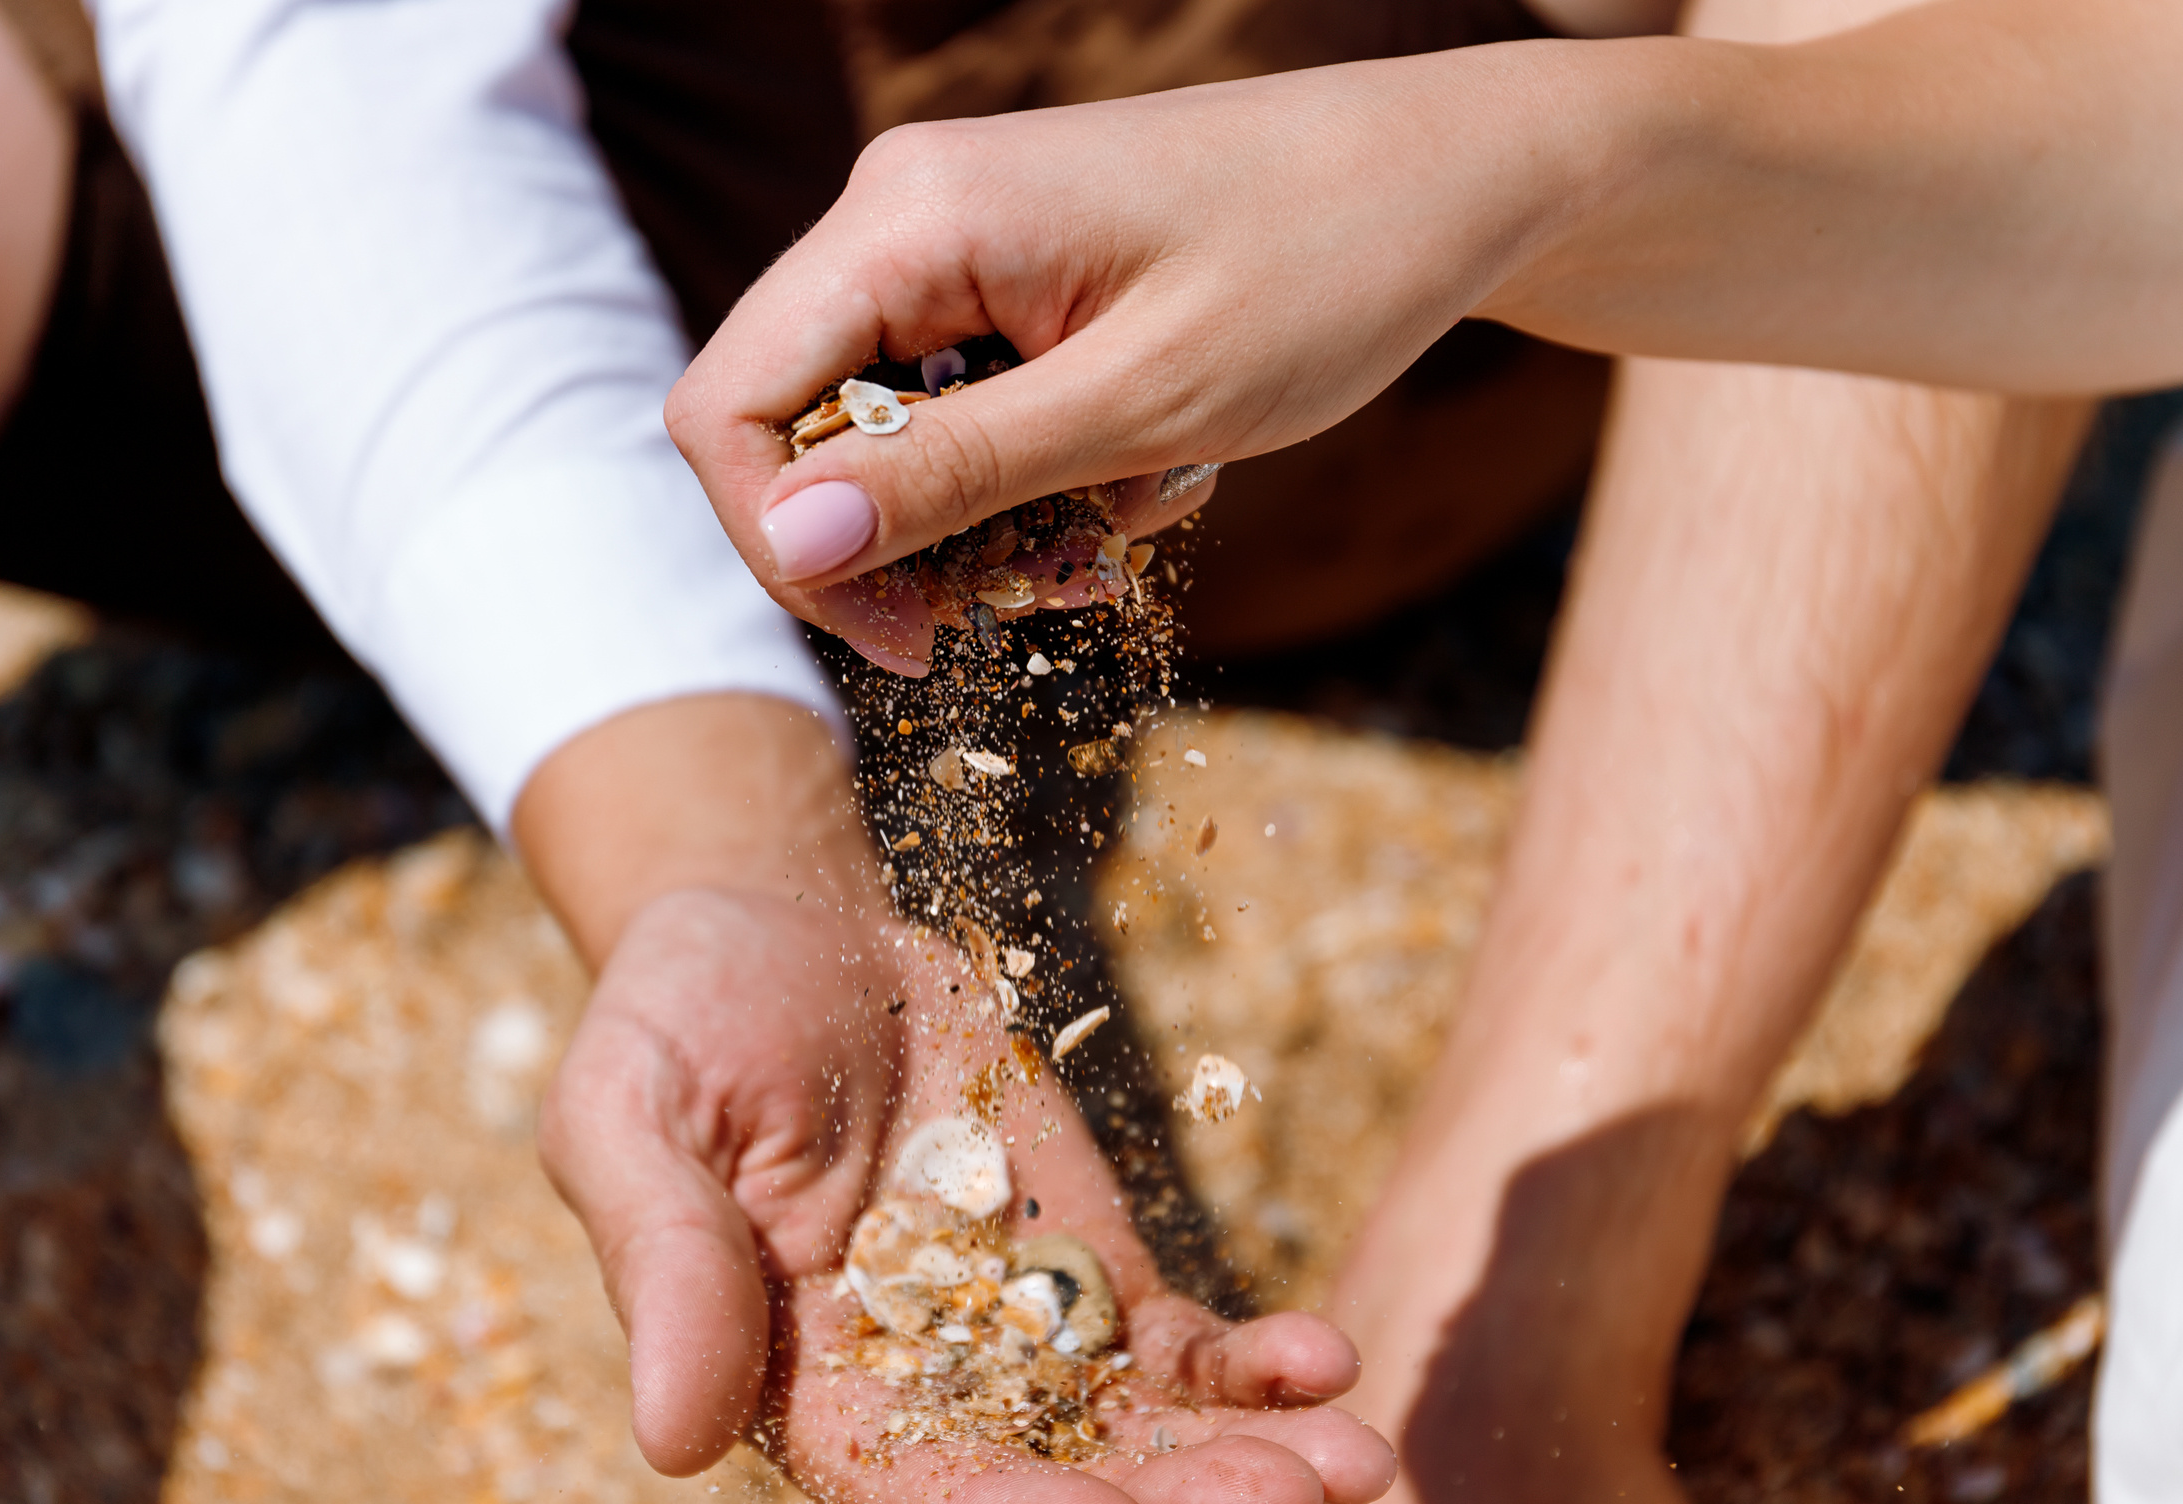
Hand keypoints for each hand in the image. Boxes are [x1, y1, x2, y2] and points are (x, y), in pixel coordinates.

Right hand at [538, 886, 1395, 1503]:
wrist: (781, 923)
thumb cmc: (679, 1017)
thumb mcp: (635, 1118)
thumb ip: (669, 1270)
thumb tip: (667, 1444)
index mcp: (796, 1385)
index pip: (910, 1490)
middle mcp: (916, 1390)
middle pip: (1056, 1481)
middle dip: (1174, 1501)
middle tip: (1293, 1494)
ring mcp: (1014, 1331)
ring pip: (1138, 1430)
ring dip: (1244, 1455)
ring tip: (1355, 1460)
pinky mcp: (1086, 1263)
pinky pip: (1179, 1343)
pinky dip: (1253, 1365)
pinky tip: (1327, 1362)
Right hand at [664, 52, 1573, 646]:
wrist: (1452, 185)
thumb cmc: (1324, 269)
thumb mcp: (1146, 402)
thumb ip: (962, 472)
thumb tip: (796, 540)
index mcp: (911, 218)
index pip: (730, 406)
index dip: (786, 546)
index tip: (915, 639)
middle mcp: (903, 214)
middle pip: (795, 430)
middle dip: (900, 545)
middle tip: (1034, 601)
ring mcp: (952, 242)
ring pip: (884, 437)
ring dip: (983, 522)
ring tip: (1117, 533)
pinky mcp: (1005, 278)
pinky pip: (959, 412)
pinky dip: (1033, 478)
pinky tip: (1141, 478)